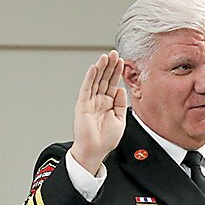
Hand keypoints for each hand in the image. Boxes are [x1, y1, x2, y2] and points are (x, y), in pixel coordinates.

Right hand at [70, 51, 126, 174]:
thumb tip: (120, 89)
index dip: (117, 72)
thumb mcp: (119, 119)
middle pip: (104, 79)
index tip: (122, 61)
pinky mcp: (83, 105)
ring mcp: (90, 102)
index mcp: (107, 104)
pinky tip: (94, 68)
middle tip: (114, 53)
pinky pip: (86, 89)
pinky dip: (90, 78)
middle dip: (110, 66)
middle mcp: (98, 100)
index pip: (112, 84)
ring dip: (101, 68)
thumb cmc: (106, 140)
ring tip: (106, 56)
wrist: (95, 151)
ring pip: (96, 81)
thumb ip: (120, 104)